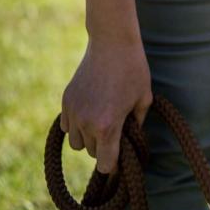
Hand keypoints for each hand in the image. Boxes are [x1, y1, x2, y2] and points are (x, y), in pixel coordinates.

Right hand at [60, 36, 151, 174]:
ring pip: (77, 142)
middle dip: (105, 147)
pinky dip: (77, 125)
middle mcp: (86, 123)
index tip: (119, 161)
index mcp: (108, 126)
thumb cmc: (133, 71)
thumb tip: (130, 141)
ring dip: (88, 138)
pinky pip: (67, 127)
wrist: (111, 44)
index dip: (114, 165)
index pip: (106, 163)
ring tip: (103, 120)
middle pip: (92, 152)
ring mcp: (73, 112)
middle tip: (118, 131)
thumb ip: (136, 124)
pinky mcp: (65, 102)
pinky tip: (90, 112)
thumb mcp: (144, 99)